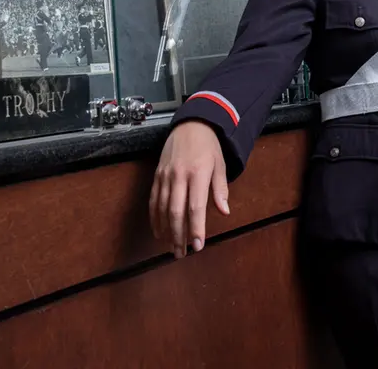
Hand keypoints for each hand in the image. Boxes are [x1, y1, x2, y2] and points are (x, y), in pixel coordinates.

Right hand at [149, 120, 229, 258]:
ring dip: (165, 231)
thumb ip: (220, 189)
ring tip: (171, 247)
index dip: (196, 228)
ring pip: (161, 209)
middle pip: (175, 212)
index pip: (195, 207)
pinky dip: (154, 218)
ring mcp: (165, 176)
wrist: (190, 125)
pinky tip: (159, 231)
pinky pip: (153, 200)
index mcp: (198, 173)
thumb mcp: (220, 164)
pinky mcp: (157, 176)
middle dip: (178, 235)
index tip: (197, 246)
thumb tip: (224, 212)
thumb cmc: (208, 146)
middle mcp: (179, 176)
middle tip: (181, 254)